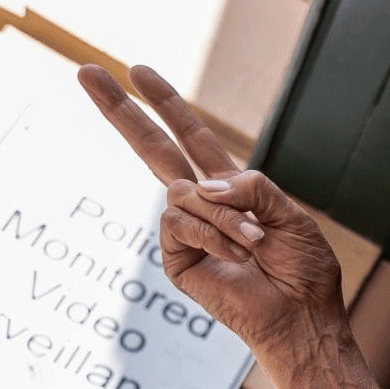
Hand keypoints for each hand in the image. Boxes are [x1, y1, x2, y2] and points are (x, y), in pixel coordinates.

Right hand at [76, 64, 347, 370]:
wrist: (302, 317)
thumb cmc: (304, 271)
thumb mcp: (290, 214)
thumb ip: (252, 186)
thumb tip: (203, 185)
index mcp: (229, 189)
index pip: (191, 137)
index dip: (167, 104)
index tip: (137, 71)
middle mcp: (202, 206)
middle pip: (153, 149)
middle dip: (121, 111)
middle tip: (85, 72)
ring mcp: (185, 232)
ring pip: (183, 192)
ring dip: (225, 215)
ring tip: (255, 243)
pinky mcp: (176, 259)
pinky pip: (181, 222)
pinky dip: (214, 233)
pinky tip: (237, 255)